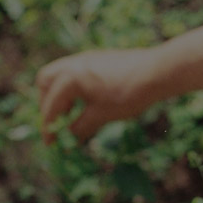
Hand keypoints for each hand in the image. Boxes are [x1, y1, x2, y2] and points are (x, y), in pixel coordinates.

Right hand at [35, 48, 161, 140]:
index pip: (51, 106)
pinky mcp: (97, 58)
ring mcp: (85, 58)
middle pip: (45, 82)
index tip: (50, 144)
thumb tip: (68, 138)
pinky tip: (87, 100)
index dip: (48, 127)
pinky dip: (73, 87)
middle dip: (47, 104)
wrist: (157, 72)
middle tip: (57, 122)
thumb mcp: (101, 116)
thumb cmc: (128, 95)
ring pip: (60, 74)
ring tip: (72, 113)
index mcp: (69, 79)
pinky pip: (75, 71)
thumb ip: (80, 127)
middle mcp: (73, 64)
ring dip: (60, 94)